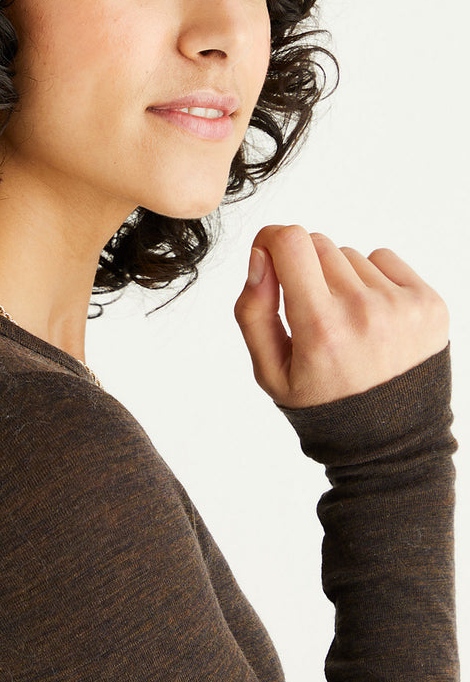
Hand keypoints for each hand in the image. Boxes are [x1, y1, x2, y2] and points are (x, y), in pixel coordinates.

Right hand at [233, 225, 449, 407]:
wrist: (393, 442)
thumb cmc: (326, 405)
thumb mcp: (270, 372)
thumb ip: (253, 311)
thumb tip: (260, 256)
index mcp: (321, 330)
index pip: (292, 242)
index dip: (272, 239)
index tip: (269, 255)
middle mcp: (364, 313)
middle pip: (318, 244)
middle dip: (304, 267)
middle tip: (312, 310)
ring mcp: (401, 307)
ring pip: (350, 254)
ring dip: (340, 277)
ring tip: (347, 323)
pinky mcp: (429, 304)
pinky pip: (384, 259)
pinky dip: (373, 279)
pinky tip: (373, 318)